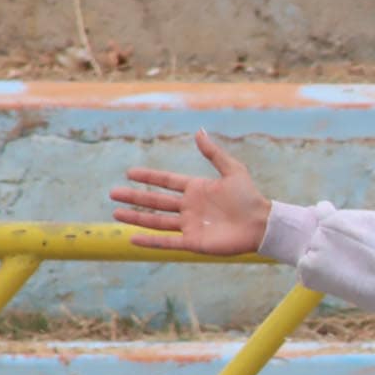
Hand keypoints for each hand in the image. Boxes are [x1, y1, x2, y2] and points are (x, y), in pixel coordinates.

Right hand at [109, 129, 271, 254]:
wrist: (262, 224)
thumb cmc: (250, 197)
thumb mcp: (232, 170)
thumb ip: (214, 153)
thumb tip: (199, 132)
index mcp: (197, 189)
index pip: (166, 182)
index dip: (148, 177)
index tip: (129, 173)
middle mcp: (190, 207)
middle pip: (156, 201)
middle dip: (134, 197)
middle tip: (112, 193)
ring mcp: (190, 225)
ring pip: (157, 221)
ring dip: (136, 217)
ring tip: (115, 213)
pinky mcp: (193, 242)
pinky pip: (167, 242)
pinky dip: (150, 241)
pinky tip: (132, 237)